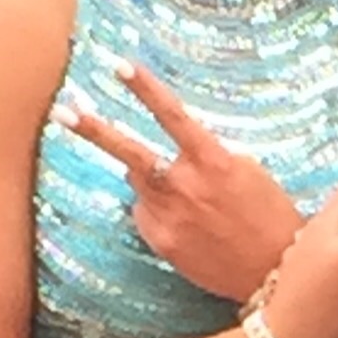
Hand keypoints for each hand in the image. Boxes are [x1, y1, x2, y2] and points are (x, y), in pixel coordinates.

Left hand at [55, 63, 302, 297]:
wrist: (275, 272)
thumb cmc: (269, 216)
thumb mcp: (248, 172)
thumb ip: (208, 155)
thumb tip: (174, 153)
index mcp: (213, 161)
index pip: (173, 116)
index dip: (146, 89)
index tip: (121, 65)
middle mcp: (185, 186)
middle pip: (129, 153)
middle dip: (93, 130)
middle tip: (62, 113)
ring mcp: (170, 216)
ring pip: (139, 182)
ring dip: (150, 177)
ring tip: (188, 195)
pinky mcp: (162, 242)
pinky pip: (146, 214)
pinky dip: (159, 211)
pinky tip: (190, 224)